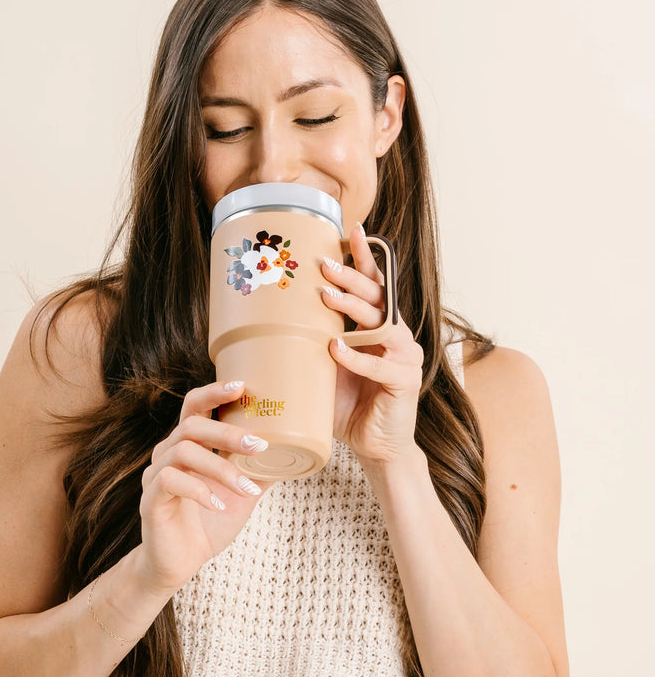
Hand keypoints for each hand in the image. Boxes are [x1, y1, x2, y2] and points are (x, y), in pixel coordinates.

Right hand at [137, 380, 274, 594]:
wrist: (180, 564)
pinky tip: (220, 504)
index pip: (195, 406)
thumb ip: (261, 471)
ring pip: (184, 452)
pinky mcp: (151, 499)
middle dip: (227, 432)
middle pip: (191, 425)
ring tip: (247, 488)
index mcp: (189, 444)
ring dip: (221, 468)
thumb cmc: (210, 523)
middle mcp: (168, 453)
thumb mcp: (243, 494)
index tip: (242, 386)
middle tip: (258, 445)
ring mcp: (157, 475)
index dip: (215, 392)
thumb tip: (295, 451)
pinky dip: (200, 491)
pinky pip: (172, 482)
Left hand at [321, 223, 424, 463]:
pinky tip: (336, 348)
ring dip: (353, 307)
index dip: (364, 258)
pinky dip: (357, 356)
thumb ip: (313, 341)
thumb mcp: (326, 366)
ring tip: (325, 296)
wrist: (375, 445)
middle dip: (351, 277)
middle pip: (377, 297)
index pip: (374, 285)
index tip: (352, 231)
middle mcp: (396, 334)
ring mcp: (405, 356)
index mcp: (378, 326)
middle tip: (324, 265)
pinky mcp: (405, 381)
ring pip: (381, 323)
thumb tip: (270, 319)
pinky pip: (380, 364)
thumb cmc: (349, 403)